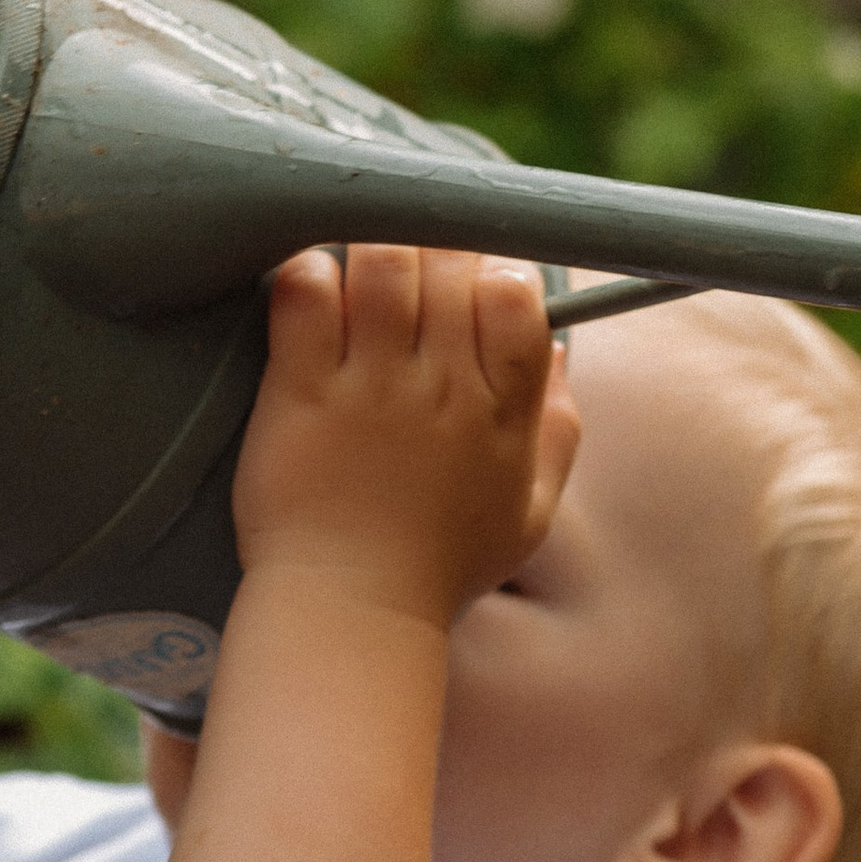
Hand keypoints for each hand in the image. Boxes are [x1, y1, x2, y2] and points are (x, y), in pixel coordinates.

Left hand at [232, 246, 578, 632]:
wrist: (350, 615)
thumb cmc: (438, 568)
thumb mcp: (528, 513)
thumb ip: (556, 430)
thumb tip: (558, 350)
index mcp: (501, 411)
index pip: (517, 295)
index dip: (493, 269)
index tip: (469, 283)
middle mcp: (442, 389)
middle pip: (450, 263)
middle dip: (430, 247)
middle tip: (406, 271)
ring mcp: (371, 387)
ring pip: (382, 263)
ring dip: (371, 248)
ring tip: (358, 274)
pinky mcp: (302, 393)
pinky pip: (306, 296)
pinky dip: (308, 273)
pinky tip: (309, 288)